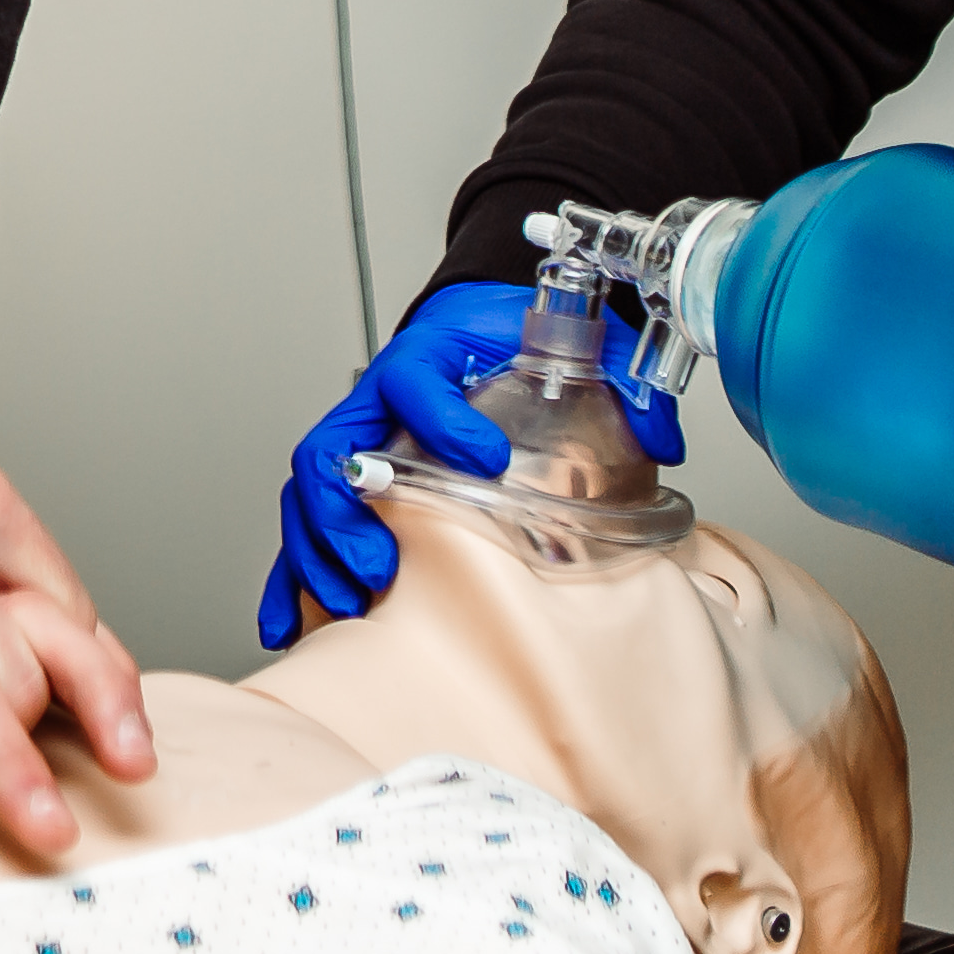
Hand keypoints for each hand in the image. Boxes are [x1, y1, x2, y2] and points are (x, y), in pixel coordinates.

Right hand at [255, 282, 685, 649]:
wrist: (474, 327)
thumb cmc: (507, 337)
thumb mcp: (571, 343)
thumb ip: (622, 384)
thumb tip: (663, 440)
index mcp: (424, 356)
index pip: (415, 378)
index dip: (443, 417)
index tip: (488, 458)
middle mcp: (375, 402)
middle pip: (331, 449)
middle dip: (347, 512)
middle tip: (384, 563)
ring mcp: (355, 444)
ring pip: (307, 496)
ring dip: (317, 553)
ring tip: (351, 602)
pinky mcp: (348, 486)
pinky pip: (304, 532)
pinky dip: (290, 581)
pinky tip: (290, 626)